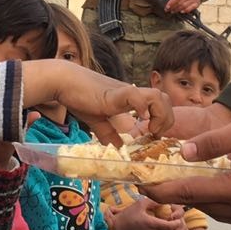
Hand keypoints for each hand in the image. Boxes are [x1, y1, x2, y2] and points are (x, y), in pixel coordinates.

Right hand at [24, 61, 172, 143]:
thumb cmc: (78, 97)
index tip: (153, 136)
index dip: (162, 120)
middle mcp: (132, 94)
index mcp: (130, 99)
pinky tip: (139, 120)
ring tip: (149, 129)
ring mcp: (125, 92)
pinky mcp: (115, 93)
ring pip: (158, 96)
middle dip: (166, 119)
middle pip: (165, 99)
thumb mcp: (97, 120)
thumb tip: (118, 148)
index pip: (159, 104)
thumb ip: (108, 134)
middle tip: (154, 134)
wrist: (64, 81)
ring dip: (160, 115)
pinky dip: (143, 108)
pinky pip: (137, 96)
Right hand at [106, 199, 186, 229]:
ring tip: (169, 225)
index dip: (177, 223)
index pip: (169, 226)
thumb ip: (153, 202)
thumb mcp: (140, 204)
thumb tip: (164, 203)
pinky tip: (157, 228)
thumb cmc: (128, 214)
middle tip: (178, 224)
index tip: (179, 219)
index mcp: (150, 223)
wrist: (116, 227)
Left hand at [143, 109, 230, 225]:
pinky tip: (212, 185)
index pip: (191, 193)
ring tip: (180, 182)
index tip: (140, 186)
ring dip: (199, 197)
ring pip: (217, 211)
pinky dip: (218, 200)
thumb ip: (214, 142)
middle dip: (178, 194)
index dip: (163, 190)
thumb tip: (184, 152)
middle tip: (155, 181)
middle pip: (202, 205)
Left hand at [164, 0, 202, 13]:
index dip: (171, 3)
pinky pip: (191, 8)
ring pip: (184, 6)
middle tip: (168, 10)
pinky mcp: (196, 4)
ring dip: (177, 10)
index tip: (167, 7)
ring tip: (172, 11)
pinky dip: (186, 11)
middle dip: (173, 7)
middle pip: (180, 3)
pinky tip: (181, 12)